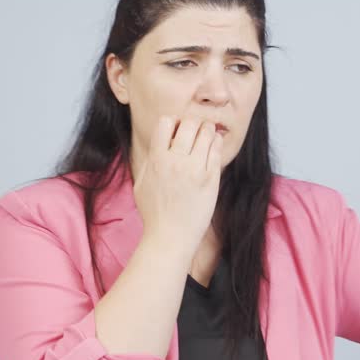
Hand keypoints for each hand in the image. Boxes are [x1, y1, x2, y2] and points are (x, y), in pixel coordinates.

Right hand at [132, 115, 223, 251]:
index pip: (166, 122)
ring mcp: (195, 169)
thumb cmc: (154, 214)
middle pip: (189, 123)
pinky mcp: (211, 179)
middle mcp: (175, 161)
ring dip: (208, 130)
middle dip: (193, 124)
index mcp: (156, 159)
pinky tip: (214, 147)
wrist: (170, 237)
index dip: (173, 123)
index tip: (177, 131)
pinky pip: (217, 150)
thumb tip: (159, 144)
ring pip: (207, 132)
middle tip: (195, 132)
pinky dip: (216, 143)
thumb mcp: (142, 184)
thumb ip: (150, 161)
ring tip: (207, 137)